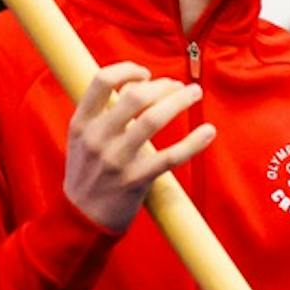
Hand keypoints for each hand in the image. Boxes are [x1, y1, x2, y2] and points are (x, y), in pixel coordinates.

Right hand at [62, 60, 213, 232]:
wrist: (81, 219)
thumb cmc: (87, 173)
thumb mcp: (83, 140)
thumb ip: (103, 113)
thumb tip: (137, 85)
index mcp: (82, 123)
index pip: (102, 80)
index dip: (128, 70)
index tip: (145, 74)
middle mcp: (98, 138)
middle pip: (135, 96)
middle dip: (163, 85)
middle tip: (178, 86)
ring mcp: (117, 159)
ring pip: (154, 119)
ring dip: (180, 101)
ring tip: (194, 93)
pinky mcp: (136, 180)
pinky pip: (172, 156)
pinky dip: (194, 141)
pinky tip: (208, 131)